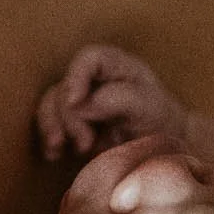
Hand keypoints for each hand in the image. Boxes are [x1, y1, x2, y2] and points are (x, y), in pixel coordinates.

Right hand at [35, 45, 190, 161]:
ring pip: (51, 104)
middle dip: (69, 116)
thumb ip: (118, 99)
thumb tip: (82, 104)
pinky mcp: (73, 123)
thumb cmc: (161, 122)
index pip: (89, 59)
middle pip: (65, 86)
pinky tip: (54, 154)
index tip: (74, 102)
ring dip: (52, 127)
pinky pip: (51, 124)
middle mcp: (95, 80)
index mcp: (116, 66)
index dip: (76, 77)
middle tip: (85, 144)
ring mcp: (82, 101)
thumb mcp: (149, 107)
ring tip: (60, 149)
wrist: (164, 150)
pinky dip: (49, 139)